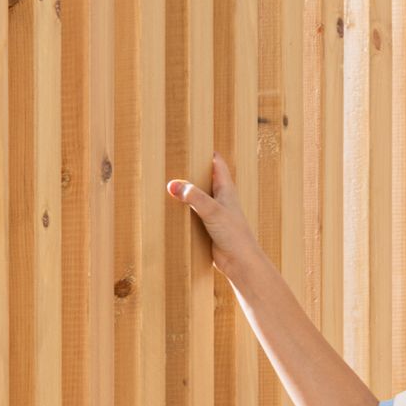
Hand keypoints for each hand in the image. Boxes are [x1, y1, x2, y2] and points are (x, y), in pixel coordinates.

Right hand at [166, 151, 257, 275]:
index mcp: (226, 189)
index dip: (205, 151)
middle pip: (203, 178)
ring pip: (196, 198)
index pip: (217, 163)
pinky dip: (182, 211)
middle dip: (189, 170)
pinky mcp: (207, 228)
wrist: (241, 264)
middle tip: (170, 160)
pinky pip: (191, 215)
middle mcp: (220, 199)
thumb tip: (173, 185)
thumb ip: (193, 197)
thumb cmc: (235, 236)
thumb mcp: (213, 211)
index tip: (190, 141)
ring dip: (184, 192)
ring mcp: (213, 214)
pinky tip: (168, 209)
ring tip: (164, 181)